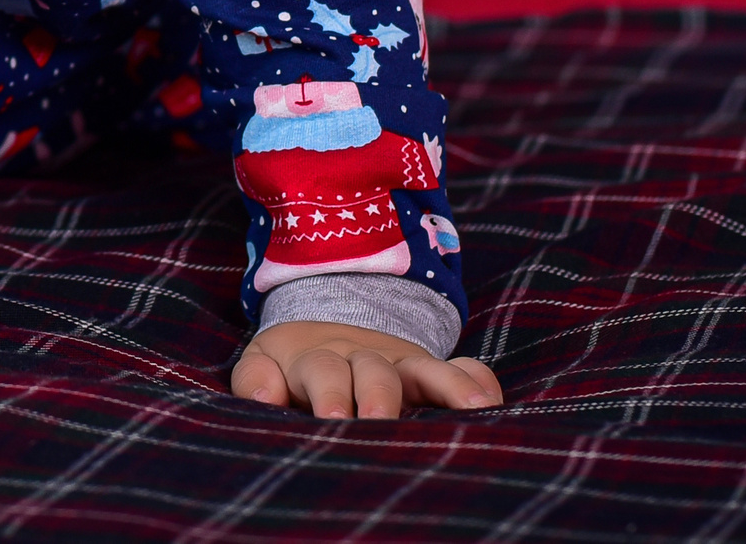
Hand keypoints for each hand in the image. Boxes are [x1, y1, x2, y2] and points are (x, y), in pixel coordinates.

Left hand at [230, 319, 501, 420]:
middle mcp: (363, 359)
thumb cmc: (288, 367)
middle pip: (374, 372)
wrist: (322, 325)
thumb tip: (265, 395)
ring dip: (447, 387)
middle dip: (379, 395)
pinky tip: (489, 402)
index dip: (329, 392)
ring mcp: (401, 366)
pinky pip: (464, 368)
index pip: (321, 371)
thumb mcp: (263, 364)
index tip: (335, 418)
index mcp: (316, 360)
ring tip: (470, 408)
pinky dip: (478, 380)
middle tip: (381, 418)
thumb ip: (256, 379)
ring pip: (426, 371)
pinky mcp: (430, 373)